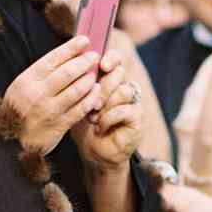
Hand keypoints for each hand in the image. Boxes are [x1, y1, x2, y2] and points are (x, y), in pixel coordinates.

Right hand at [0, 36, 100, 153]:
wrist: (10, 139)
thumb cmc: (21, 107)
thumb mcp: (23, 86)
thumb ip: (42, 73)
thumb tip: (69, 54)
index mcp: (27, 80)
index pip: (53, 58)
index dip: (71, 48)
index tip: (85, 40)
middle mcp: (37, 93)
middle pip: (68, 72)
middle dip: (85, 62)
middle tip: (95, 56)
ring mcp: (48, 110)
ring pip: (77, 90)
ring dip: (90, 80)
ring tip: (95, 74)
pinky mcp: (59, 125)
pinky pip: (80, 109)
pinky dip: (91, 98)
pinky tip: (96, 92)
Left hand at [71, 51, 143, 174]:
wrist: (94, 153)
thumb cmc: (84, 126)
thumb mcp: (77, 102)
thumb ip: (79, 86)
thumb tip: (74, 66)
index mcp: (108, 80)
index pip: (115, 60)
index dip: (111, 58)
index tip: (101, 64)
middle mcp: (123, 88)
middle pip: (119, 73)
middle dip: (103, 86)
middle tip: (91, 102)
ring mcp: (132, 103)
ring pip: (124, 90)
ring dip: (105, 103)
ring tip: (92, 117)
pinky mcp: (137, 118)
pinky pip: (126, 109)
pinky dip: (109, 118)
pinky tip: (100, 127)